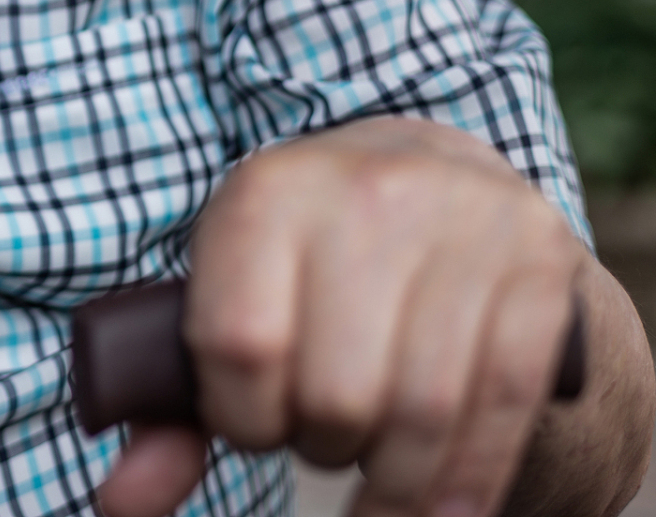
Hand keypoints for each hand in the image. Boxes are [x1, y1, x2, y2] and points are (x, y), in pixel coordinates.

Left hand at [96, 118, 650, 516]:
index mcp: (267, 191)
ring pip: (424, 412)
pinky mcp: (538, 267)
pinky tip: (439, 506)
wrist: (432, 172)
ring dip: (392, 480)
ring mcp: (465, 225)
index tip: (251, 420)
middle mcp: (368, 194)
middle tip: (317, 436)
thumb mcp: (228, 293)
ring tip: (370, 472)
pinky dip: (466, 481)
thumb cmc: (303, 258)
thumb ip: (167, 404)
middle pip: (338, 392)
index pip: (241, 346)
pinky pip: (503, 409)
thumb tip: (117, 502)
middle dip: (319, 445)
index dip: (241, 416)